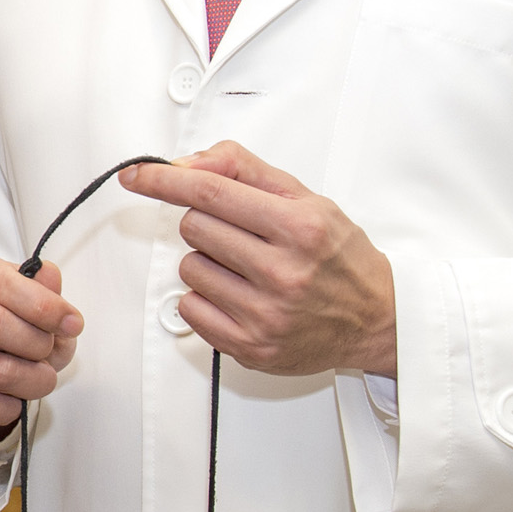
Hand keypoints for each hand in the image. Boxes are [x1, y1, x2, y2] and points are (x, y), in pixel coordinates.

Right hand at [0, 257, 82, 437]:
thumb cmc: (19, 335)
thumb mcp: (41, 309)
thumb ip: (48, 292)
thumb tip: (50, 279)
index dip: (41, 304)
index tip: (72, 324)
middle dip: (37, 343)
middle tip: (48, 352)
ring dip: (34, 380)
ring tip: (40, 378)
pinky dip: (11, 406)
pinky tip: (13, 398)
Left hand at [122, 143, 396, 376]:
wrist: (377, 320)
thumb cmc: (339, 257)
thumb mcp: (306, 199)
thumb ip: (245, 171)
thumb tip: (186, 164)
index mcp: (300, 227)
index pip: (212, 192)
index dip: (165, 180)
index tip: (136, 175)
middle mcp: (284, 272)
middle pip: (194, 227)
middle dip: (208, 224)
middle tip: (242, 235)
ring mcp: (266, 314)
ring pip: (188, 267)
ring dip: (207, 263)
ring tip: (248, 270)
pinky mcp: (250, 346)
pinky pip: (189, 307)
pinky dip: (204, 298)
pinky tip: (239, 296)